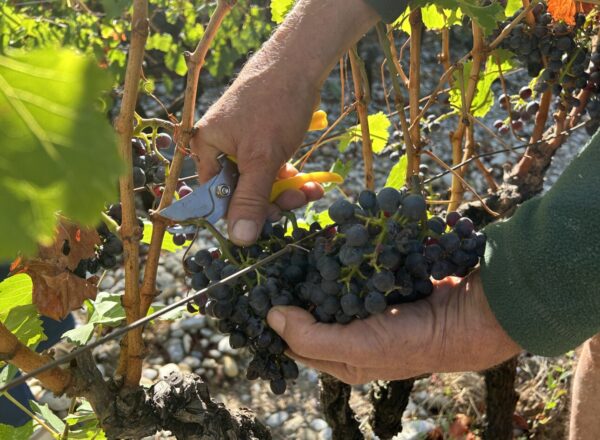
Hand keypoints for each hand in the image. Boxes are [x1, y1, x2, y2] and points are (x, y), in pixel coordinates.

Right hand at [191, 62, 321, 244]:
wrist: (299, 64)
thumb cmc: (274, 105)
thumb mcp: (262, 158)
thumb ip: (250, 199)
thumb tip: (239, 239)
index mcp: (207, 149)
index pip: (214, 196)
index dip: (238, 213)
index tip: (265, 222)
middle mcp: (220, 148)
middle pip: (239, 192)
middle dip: (269, 202)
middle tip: (293, 203)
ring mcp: (243, 146)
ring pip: (260, 184)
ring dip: (285, 193)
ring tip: (307, 192)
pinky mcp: (262, 143)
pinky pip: (271, 171)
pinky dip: (289, 180)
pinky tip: (308, 184)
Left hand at [266, 271, 521, 383]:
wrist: (466, 317)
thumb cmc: (411, 341)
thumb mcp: (357, 348)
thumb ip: (310, 336)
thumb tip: (272, 317)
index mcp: (341, 359)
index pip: (295, 344)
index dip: (275, 323)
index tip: (259, 294)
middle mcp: (351, 336)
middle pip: (311, 314)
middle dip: (294, 292)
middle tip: (276, 266)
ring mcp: (367, 309)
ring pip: (330, 290)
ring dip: (316, 272)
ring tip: (296, 251)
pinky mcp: (381, 287)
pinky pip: (353, 273)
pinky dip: (342, 260)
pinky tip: (330, 244)